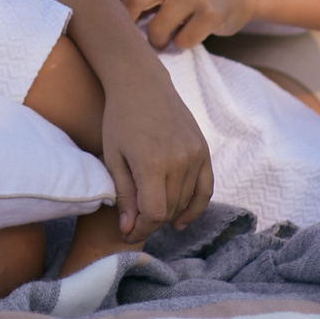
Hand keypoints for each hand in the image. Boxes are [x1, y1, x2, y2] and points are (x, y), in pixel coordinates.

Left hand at [96, 55, 213, 237]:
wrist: (142, 84)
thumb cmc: (119, 120)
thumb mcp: (113, 158)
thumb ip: (124, 195)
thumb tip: (128, 229)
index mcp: (152, 164)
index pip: (153, 214)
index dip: (140, 229)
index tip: (127, 234)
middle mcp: (179, 161)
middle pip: (169, 210)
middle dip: (150, 222)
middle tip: (134, 224)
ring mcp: (195, 155)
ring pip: (185, 201)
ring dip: (168, 214)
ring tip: (149, 216)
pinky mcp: (204, 150)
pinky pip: (205, 189)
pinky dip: (195, 207)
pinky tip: (181, 221)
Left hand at [107, 0, 259, 51]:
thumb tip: (108, 15)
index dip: (110, 6)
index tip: (113, 20)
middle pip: (133, 3)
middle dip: (128, 26)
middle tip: (134, 36)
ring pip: (157, 28)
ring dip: (156, 41)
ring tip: (163, 39)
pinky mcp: (212, 14)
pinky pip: (183, 40)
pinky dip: (180, 44)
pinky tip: (188, 36)